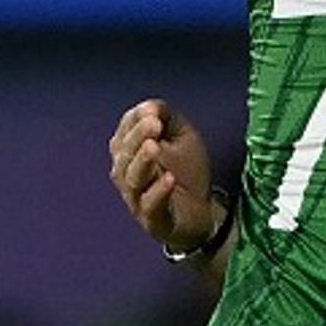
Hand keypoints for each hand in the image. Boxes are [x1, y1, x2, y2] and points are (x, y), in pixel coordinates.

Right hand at [108, 99, 214, 251]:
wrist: (202, 211)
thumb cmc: (186, 170)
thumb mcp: (181, 136)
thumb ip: (167, 117)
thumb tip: (150, 106)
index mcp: (129, 154)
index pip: (123, 134)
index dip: (135, 121)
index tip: (153, 111)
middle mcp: (126, 176)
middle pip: (125, 156)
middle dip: (137, 137)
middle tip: (154, 123)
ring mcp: (137, 199)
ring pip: (132, 180)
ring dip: (143, 162)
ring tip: (154, 147)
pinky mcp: (153, 220)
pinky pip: (150, 206)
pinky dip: (158, 192)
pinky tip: (169, 178)